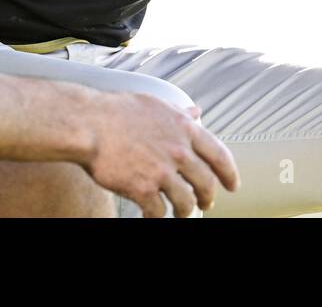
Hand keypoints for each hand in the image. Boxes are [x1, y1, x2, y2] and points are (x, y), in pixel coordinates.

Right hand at [85, 92, 239, 217]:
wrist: (88, 124)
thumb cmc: (117, 111)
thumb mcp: (155, 104)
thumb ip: (179, 113)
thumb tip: (197, 112)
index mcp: (184, 128)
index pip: (219, 155)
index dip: (230, 173)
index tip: (233, 184)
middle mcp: (178, 150)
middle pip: (206, 182)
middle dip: (208, 197)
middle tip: (207, 203)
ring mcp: (162, 170)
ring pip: (186, 201)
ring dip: (186, 211)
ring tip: (181, 213)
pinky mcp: (143, 188)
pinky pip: (158, 211)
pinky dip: (157, 217)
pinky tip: (153, 216)